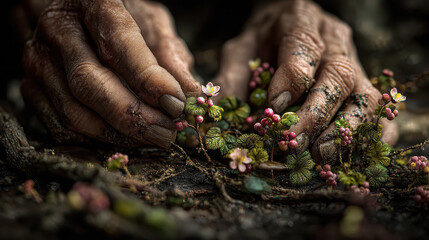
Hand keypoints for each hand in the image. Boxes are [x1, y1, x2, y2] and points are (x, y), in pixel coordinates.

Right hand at [20, 0, 199, 147]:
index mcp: (92, 3)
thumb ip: (170, 54)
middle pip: (90, 83)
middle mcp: (58, 30)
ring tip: (151, 137)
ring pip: (74, 112)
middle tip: (165, 132)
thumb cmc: (120, 17)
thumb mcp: (151, 22)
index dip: (148, 79)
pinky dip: (95, 140)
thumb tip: (192, 93)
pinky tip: (123, 137)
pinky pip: (62, 126)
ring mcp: (39, 61)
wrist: (74, 14)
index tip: (176, 103)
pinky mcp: (32, 89)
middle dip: (132, 116)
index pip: (118, 44)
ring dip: (117, 133)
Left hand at [213, 0, 397, 161]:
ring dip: (345, 129)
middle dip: (317, 113)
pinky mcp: (366, 84)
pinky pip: (380, 111)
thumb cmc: (263, 42)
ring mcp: (356, 62)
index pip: (304, 47)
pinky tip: (351, 153)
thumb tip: (218, 114)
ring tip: (320, 155)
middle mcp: (335, 40)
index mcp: (300, 20)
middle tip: (295, 142)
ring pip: (365, 94)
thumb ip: (230, 78)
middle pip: (338, 74)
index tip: (274, 107)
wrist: (287, 27)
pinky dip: (371, 134)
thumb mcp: (240, 51)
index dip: (292, 79)